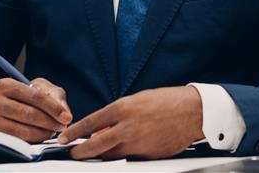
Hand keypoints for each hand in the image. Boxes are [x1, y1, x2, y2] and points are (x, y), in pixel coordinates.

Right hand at [0, 77, 72, 142]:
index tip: (67, 117)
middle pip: (29, 114)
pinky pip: (18, 140)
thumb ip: (53, 96)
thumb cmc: (19, 98)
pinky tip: (41, 136)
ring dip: (43, 133)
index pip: (35, 96)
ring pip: (24, 129)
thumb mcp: (35, 89)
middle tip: (61, 126)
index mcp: (7, 85)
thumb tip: (65, 113)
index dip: (53, 107)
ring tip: (53, 132)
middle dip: (50, 122)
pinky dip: (34, 140)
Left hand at [58, 86, 203, 159]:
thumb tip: (102, 129)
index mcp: (124, 108)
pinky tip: (125, 150)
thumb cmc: (168, 101)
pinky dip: (124, 155)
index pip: (91, 122)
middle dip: (81, 152)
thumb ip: (119, 115)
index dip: (75, 132)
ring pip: (111, 155)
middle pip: (96, 145)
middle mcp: (128, 127)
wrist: (193, 112)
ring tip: (96, 153)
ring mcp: (138, 143)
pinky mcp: (147, 156)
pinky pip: (130, 158)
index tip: (65, 137)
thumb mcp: (138, 100)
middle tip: (74, 153)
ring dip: (101, 155)